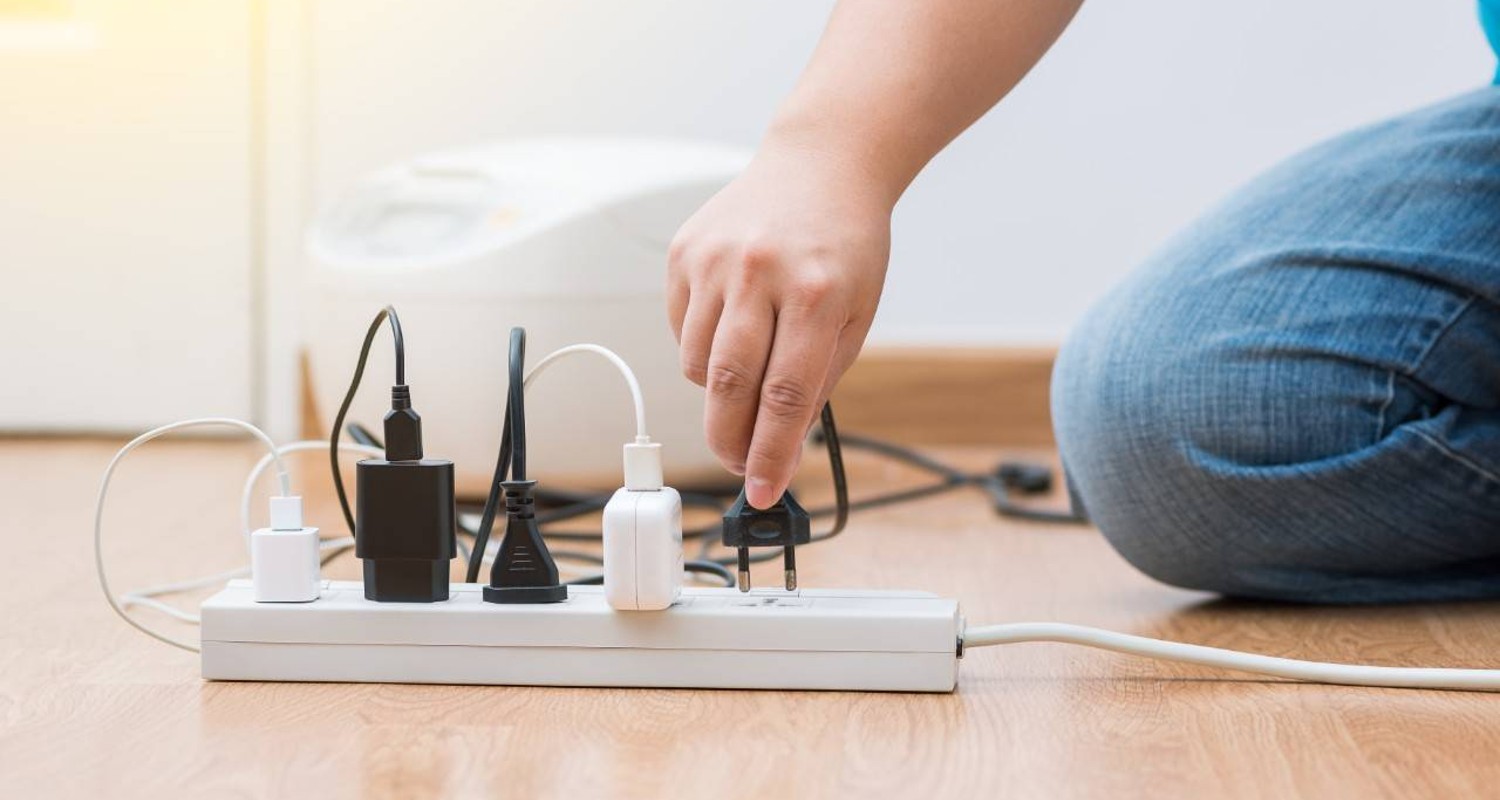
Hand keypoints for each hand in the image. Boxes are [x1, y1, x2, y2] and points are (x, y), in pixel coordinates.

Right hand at [667, 139, 892, 507]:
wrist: (821, 164)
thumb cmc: (846, 245)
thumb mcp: (855, 315)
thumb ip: (817, 381)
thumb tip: (779, 447)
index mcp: (814, 293)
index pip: (784, 396)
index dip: (770, 454)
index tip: (763, 491)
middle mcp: (758, 273)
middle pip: (728, 385)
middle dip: (729, 440)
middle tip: (739, 466)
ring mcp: (715, 260)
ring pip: (697, 363)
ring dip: (718, 390)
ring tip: (748, 372)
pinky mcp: (685, 252)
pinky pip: (681, 328)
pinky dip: (702, 345)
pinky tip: (733, 323)